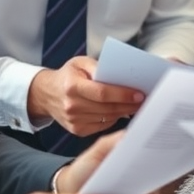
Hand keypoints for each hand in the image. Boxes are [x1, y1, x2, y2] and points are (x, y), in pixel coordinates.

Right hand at [28, 56, 143, 134]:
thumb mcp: (80, 63)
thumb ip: (98, 67)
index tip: (140, 94)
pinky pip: (103, 125)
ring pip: (108, 118)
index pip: (102, 93)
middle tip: (146, 100)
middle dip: (129, 104)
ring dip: (125, 112)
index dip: (123, 94)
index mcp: (72, 86)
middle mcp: (72, 106)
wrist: (47, 94)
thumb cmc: (68, 75)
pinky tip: (122, 111)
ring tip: (139, 106)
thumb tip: (120, 75)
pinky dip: (114, 119)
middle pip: (108, 108)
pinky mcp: (78, 130)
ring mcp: (74, 121)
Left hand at [54, 132, 158, 193]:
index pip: (153, 167)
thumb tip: (133, 137)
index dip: (154, 174)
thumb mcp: (97, 151)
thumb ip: (113, 143)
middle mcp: (136, 179)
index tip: (148, 183)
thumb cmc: (82, 169)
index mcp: (133, 162)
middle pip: (152, 190)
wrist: (68, 193)